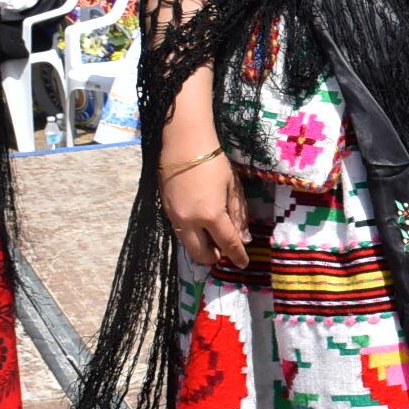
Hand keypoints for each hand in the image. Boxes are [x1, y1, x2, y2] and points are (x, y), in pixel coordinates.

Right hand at [162, 147, 248, 265]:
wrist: (184, 144)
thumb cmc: (213, 162)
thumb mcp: (232, 187)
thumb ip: (238, 215)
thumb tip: (243, 238)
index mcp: (211, 215)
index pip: (227, 244)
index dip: (237, 256)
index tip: (243, 264)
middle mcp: (190, 221)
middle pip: (200, 254)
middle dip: (214, 257)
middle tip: (224, 251)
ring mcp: (174, 217)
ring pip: (187, 245)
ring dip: (201, 248)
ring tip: (213, 238)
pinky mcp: (165, 210)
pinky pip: (180, 232)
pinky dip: (191, 235)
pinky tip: (200, 225)